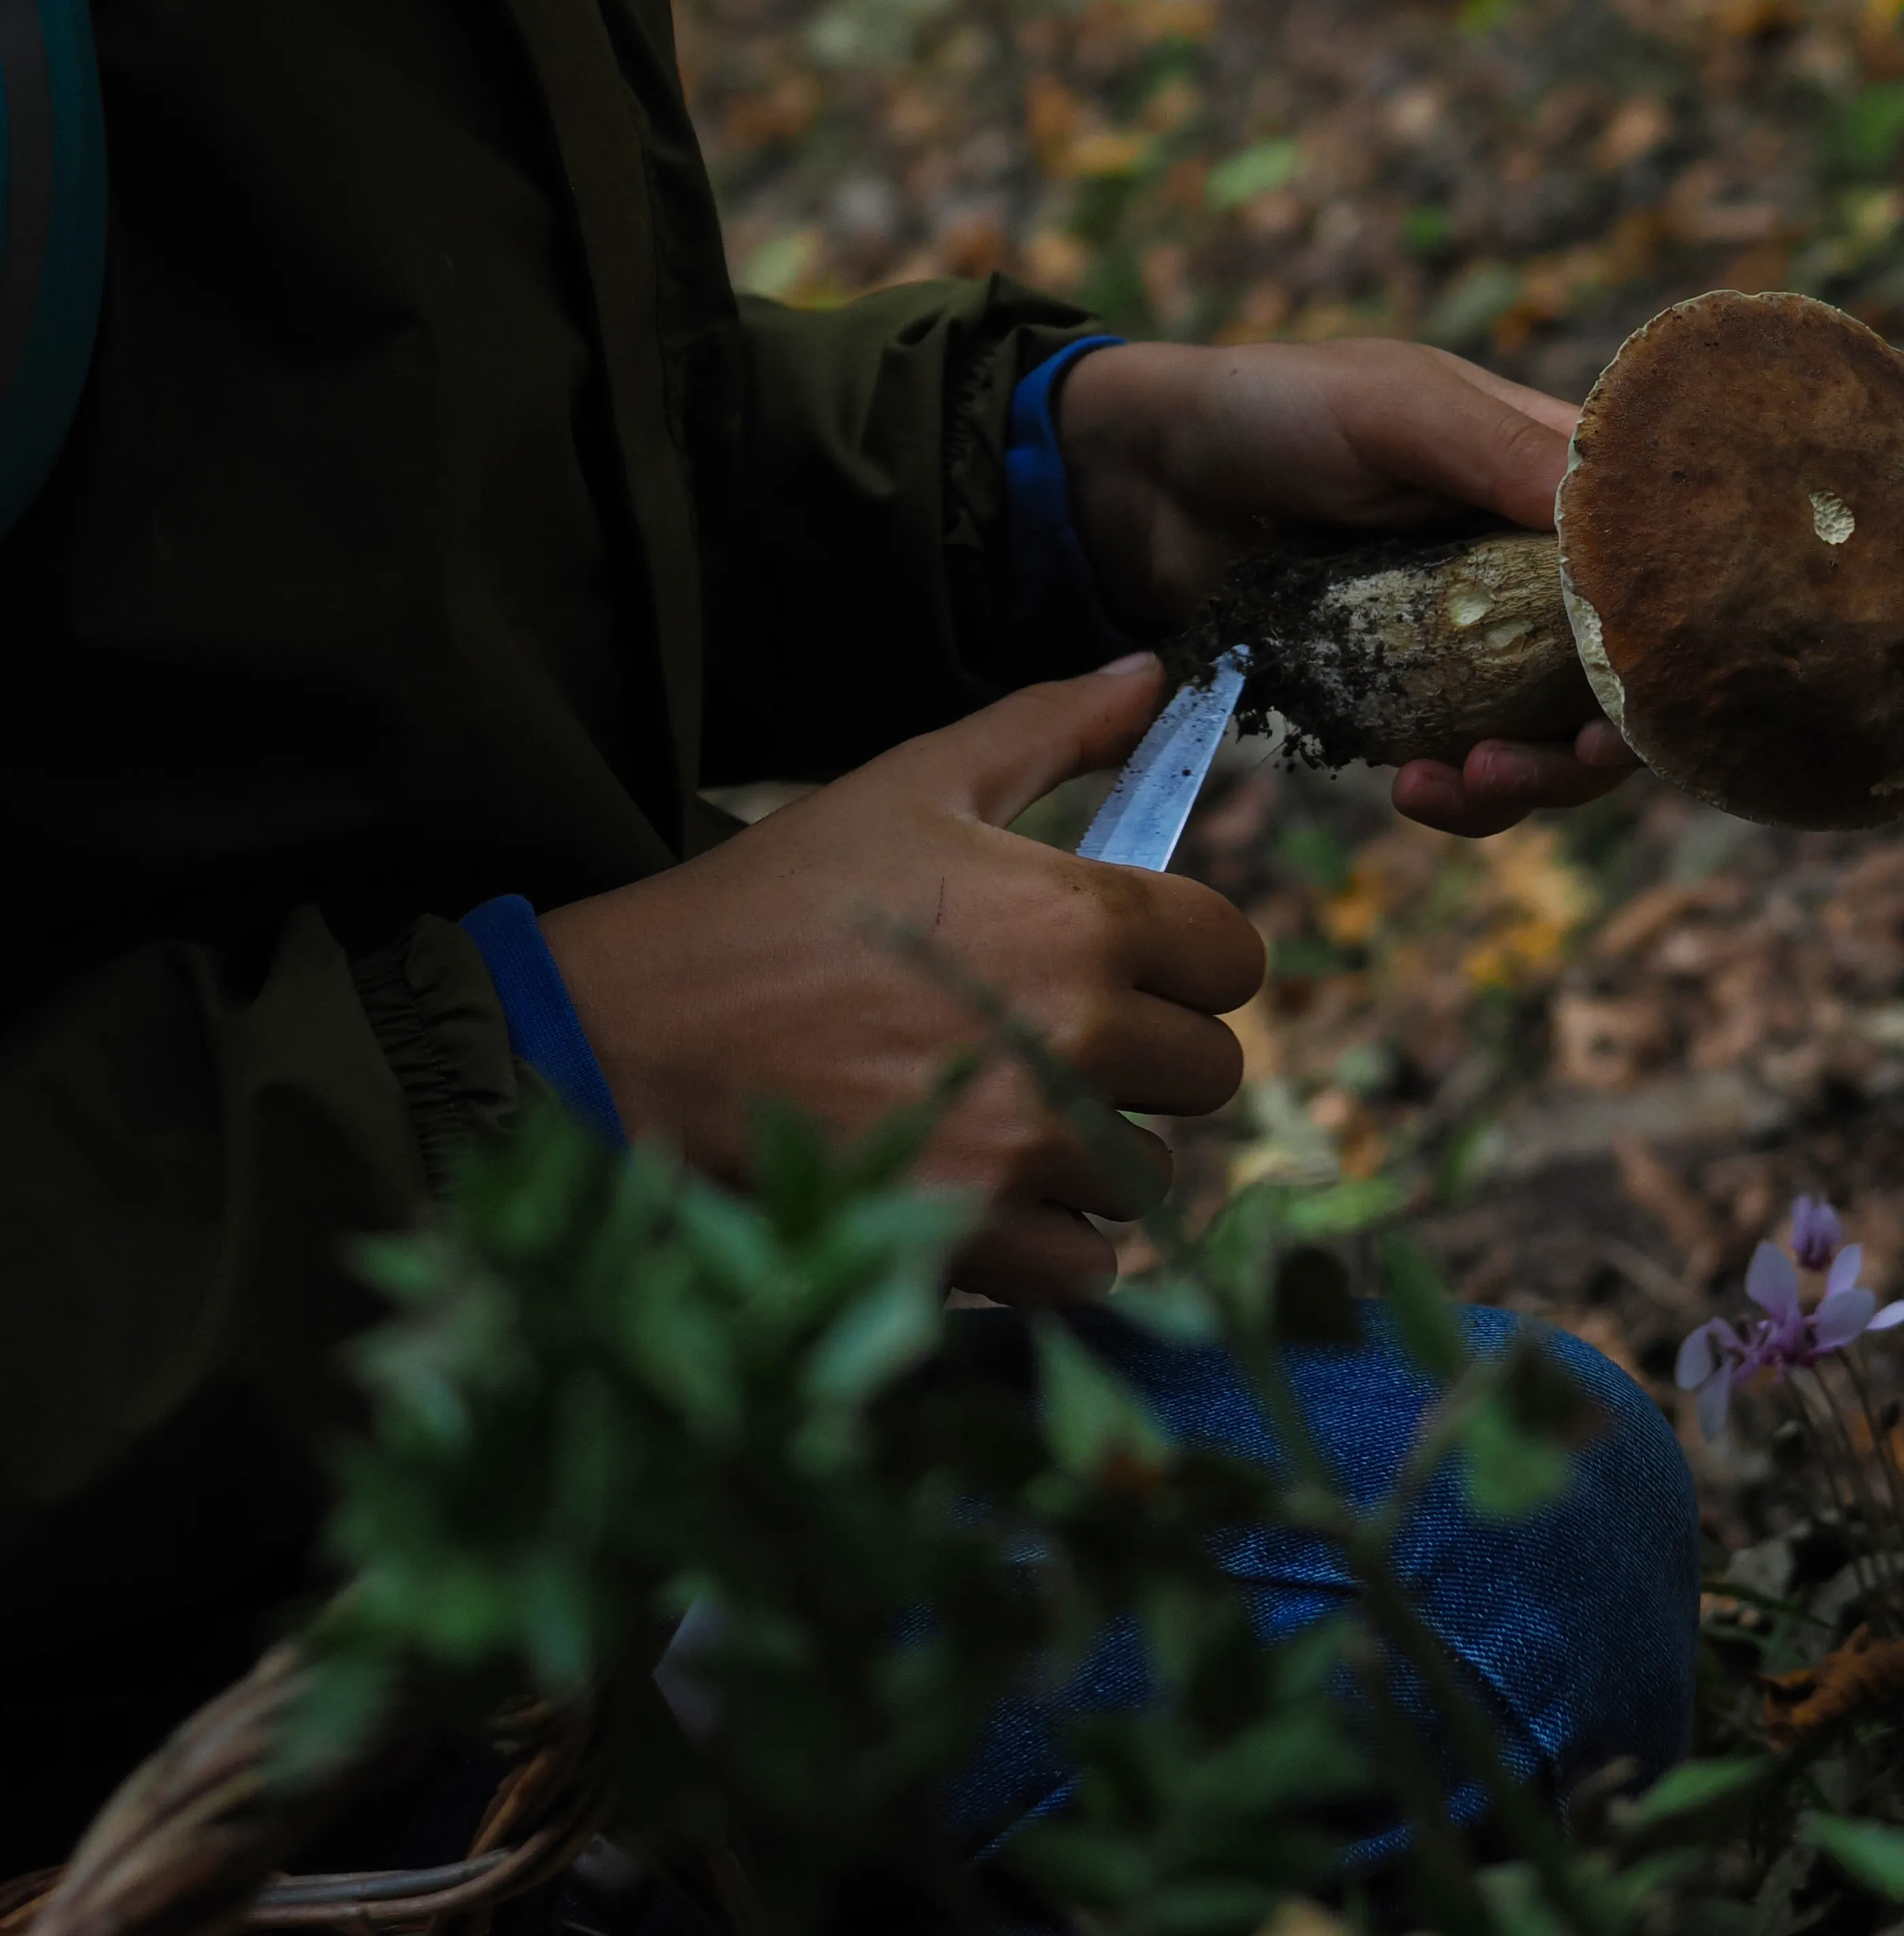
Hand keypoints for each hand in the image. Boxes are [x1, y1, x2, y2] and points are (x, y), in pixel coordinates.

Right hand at [537, 657, 1262, 1301]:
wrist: (637, 1036)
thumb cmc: (776, 900)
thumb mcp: (914, 783)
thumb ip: (1052, 728)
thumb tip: (1151, 672)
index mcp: (1083, 918)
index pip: (1234, 955)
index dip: (1188, 954)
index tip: (1128, 960)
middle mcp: (1078, 1035)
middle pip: (1210, 1070)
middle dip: (1149, 1054)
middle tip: (1055, 1034)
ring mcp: (1027, 1149)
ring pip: (1150, 1170)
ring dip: (1097, 1151)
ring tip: (1003, 1109)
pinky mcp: (976, 1242)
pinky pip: (1089, 1263)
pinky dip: (1050, 1241)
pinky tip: (983, 1189)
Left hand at [1055, 337, 1636, 838]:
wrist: (1141, 484)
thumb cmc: (1270, 409)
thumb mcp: (1392, 407)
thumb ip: (1498, 451)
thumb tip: (1618, 526)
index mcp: (1548, 475)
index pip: (1658, 557)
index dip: (1674, 625)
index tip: (1654, 683)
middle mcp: (1528, 565)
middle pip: (1619, 672)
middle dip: (1605, 733)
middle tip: (1570, 760)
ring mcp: (1473, 642)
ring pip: (1552, 736)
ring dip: (1533, 779)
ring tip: (1468, 781)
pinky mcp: (1411, 701)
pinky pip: (1468, 767)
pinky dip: (1459, 796)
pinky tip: (1414, 791)